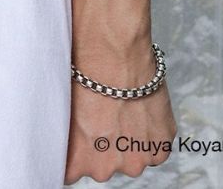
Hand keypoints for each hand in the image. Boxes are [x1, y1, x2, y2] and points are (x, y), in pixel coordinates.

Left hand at [63, 39, 175, 183]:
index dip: (75, 152)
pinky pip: (154, 146)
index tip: (77, 138)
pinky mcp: (160, 146)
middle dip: (102, 145)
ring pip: (130, 156)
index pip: (71, 172)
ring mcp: (136, 159)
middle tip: (101, 112)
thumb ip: (67, 136)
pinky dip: (149, 132)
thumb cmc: (81, 71)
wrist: (112, 50)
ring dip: (127, 139)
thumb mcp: (62, 107)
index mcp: (78, 161)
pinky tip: (138, 107)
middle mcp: (106, 168)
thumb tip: (67, 142)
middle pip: (103, 165)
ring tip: (121, 106)